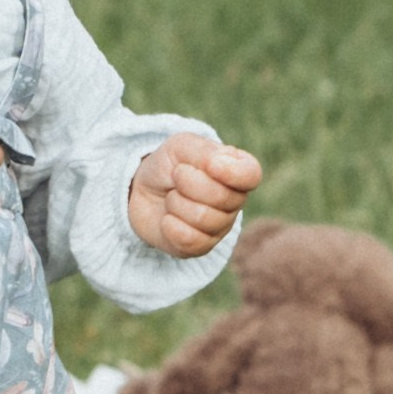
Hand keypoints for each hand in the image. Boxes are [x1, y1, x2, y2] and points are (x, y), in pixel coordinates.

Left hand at [127, 134, 262, 258]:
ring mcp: (220, 226)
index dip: (233, 173)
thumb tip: (220, 164)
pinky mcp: (201, 246)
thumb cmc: (168, 166)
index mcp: (236, 170)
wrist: (141, 191)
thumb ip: (205, 151)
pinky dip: (170, 225)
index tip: (211, 166)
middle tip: (176, 178)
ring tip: (172, 197)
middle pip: (223, 198)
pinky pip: (190, 240)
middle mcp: (234, 200)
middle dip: (188, 183)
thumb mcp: (182, 146)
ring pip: (203, 218)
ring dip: (176, 203)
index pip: (251, 175)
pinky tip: (167, 219)